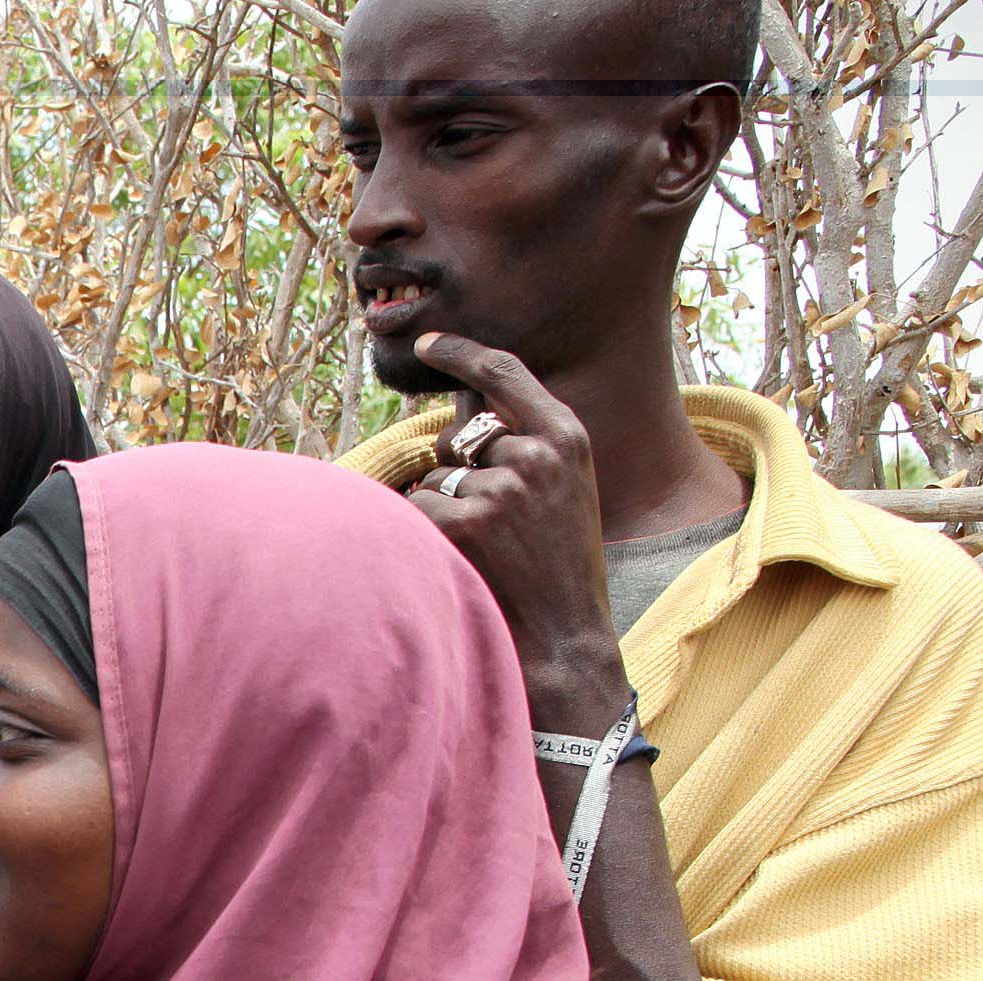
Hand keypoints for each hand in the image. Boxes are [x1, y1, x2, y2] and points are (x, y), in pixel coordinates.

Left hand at [402, 332, 628, 728]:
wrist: (564, 635)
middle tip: (492, 526)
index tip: (426, 344)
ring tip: (486, 550)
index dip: (459, 352)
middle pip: (457, 437)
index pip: (503, 372)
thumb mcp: (563, 489)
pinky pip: (416, 509)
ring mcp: (499, 487)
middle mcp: (535, 453)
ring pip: (434, 478)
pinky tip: (460, 560)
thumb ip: (523, 443)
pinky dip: (423, 534)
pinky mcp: (464, 523)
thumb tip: (459, 406)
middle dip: (456, 473)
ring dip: (443, 510)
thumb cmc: (559, 565)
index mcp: (566, 437)